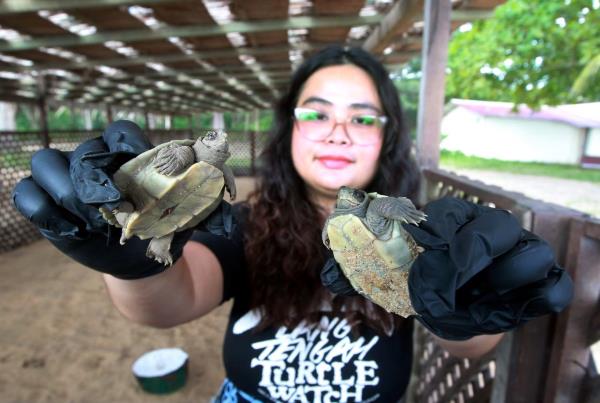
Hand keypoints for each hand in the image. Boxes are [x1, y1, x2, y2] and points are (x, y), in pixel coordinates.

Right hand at [12, 120, 189, 278]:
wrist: (138, 254)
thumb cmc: (162, 226)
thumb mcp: (186, 214)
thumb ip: (202, 203)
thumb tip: (225, 196)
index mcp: (127, 152)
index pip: (121, 131)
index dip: (129, 145)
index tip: (141, 170)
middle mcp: (94, 159)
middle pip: (83, 151)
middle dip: (95, 178)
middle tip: (113, 209)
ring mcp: (66, 178)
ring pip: (46, 162)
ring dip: (66, 191)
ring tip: (92, 222)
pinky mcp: (48, 203)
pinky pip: (28, 194)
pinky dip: (44, 210)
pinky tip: (74, 231)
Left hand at [321, 196, 573, 339]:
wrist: (455, 310)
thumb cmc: (423, 284)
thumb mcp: (391, 279)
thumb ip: (359, 274)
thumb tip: (328, 274)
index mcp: (451, 221)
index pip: (447, 216)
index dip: (434, 234)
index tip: (419, 262)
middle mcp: (489, 229)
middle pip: (495, 226)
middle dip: (468, 256)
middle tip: (443, 286)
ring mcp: (521, 253)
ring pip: (530, 253)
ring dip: (501, 282)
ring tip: (475, 300)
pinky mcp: (543, 282)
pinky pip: (553, 286)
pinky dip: (539, 297)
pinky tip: (509, 308)